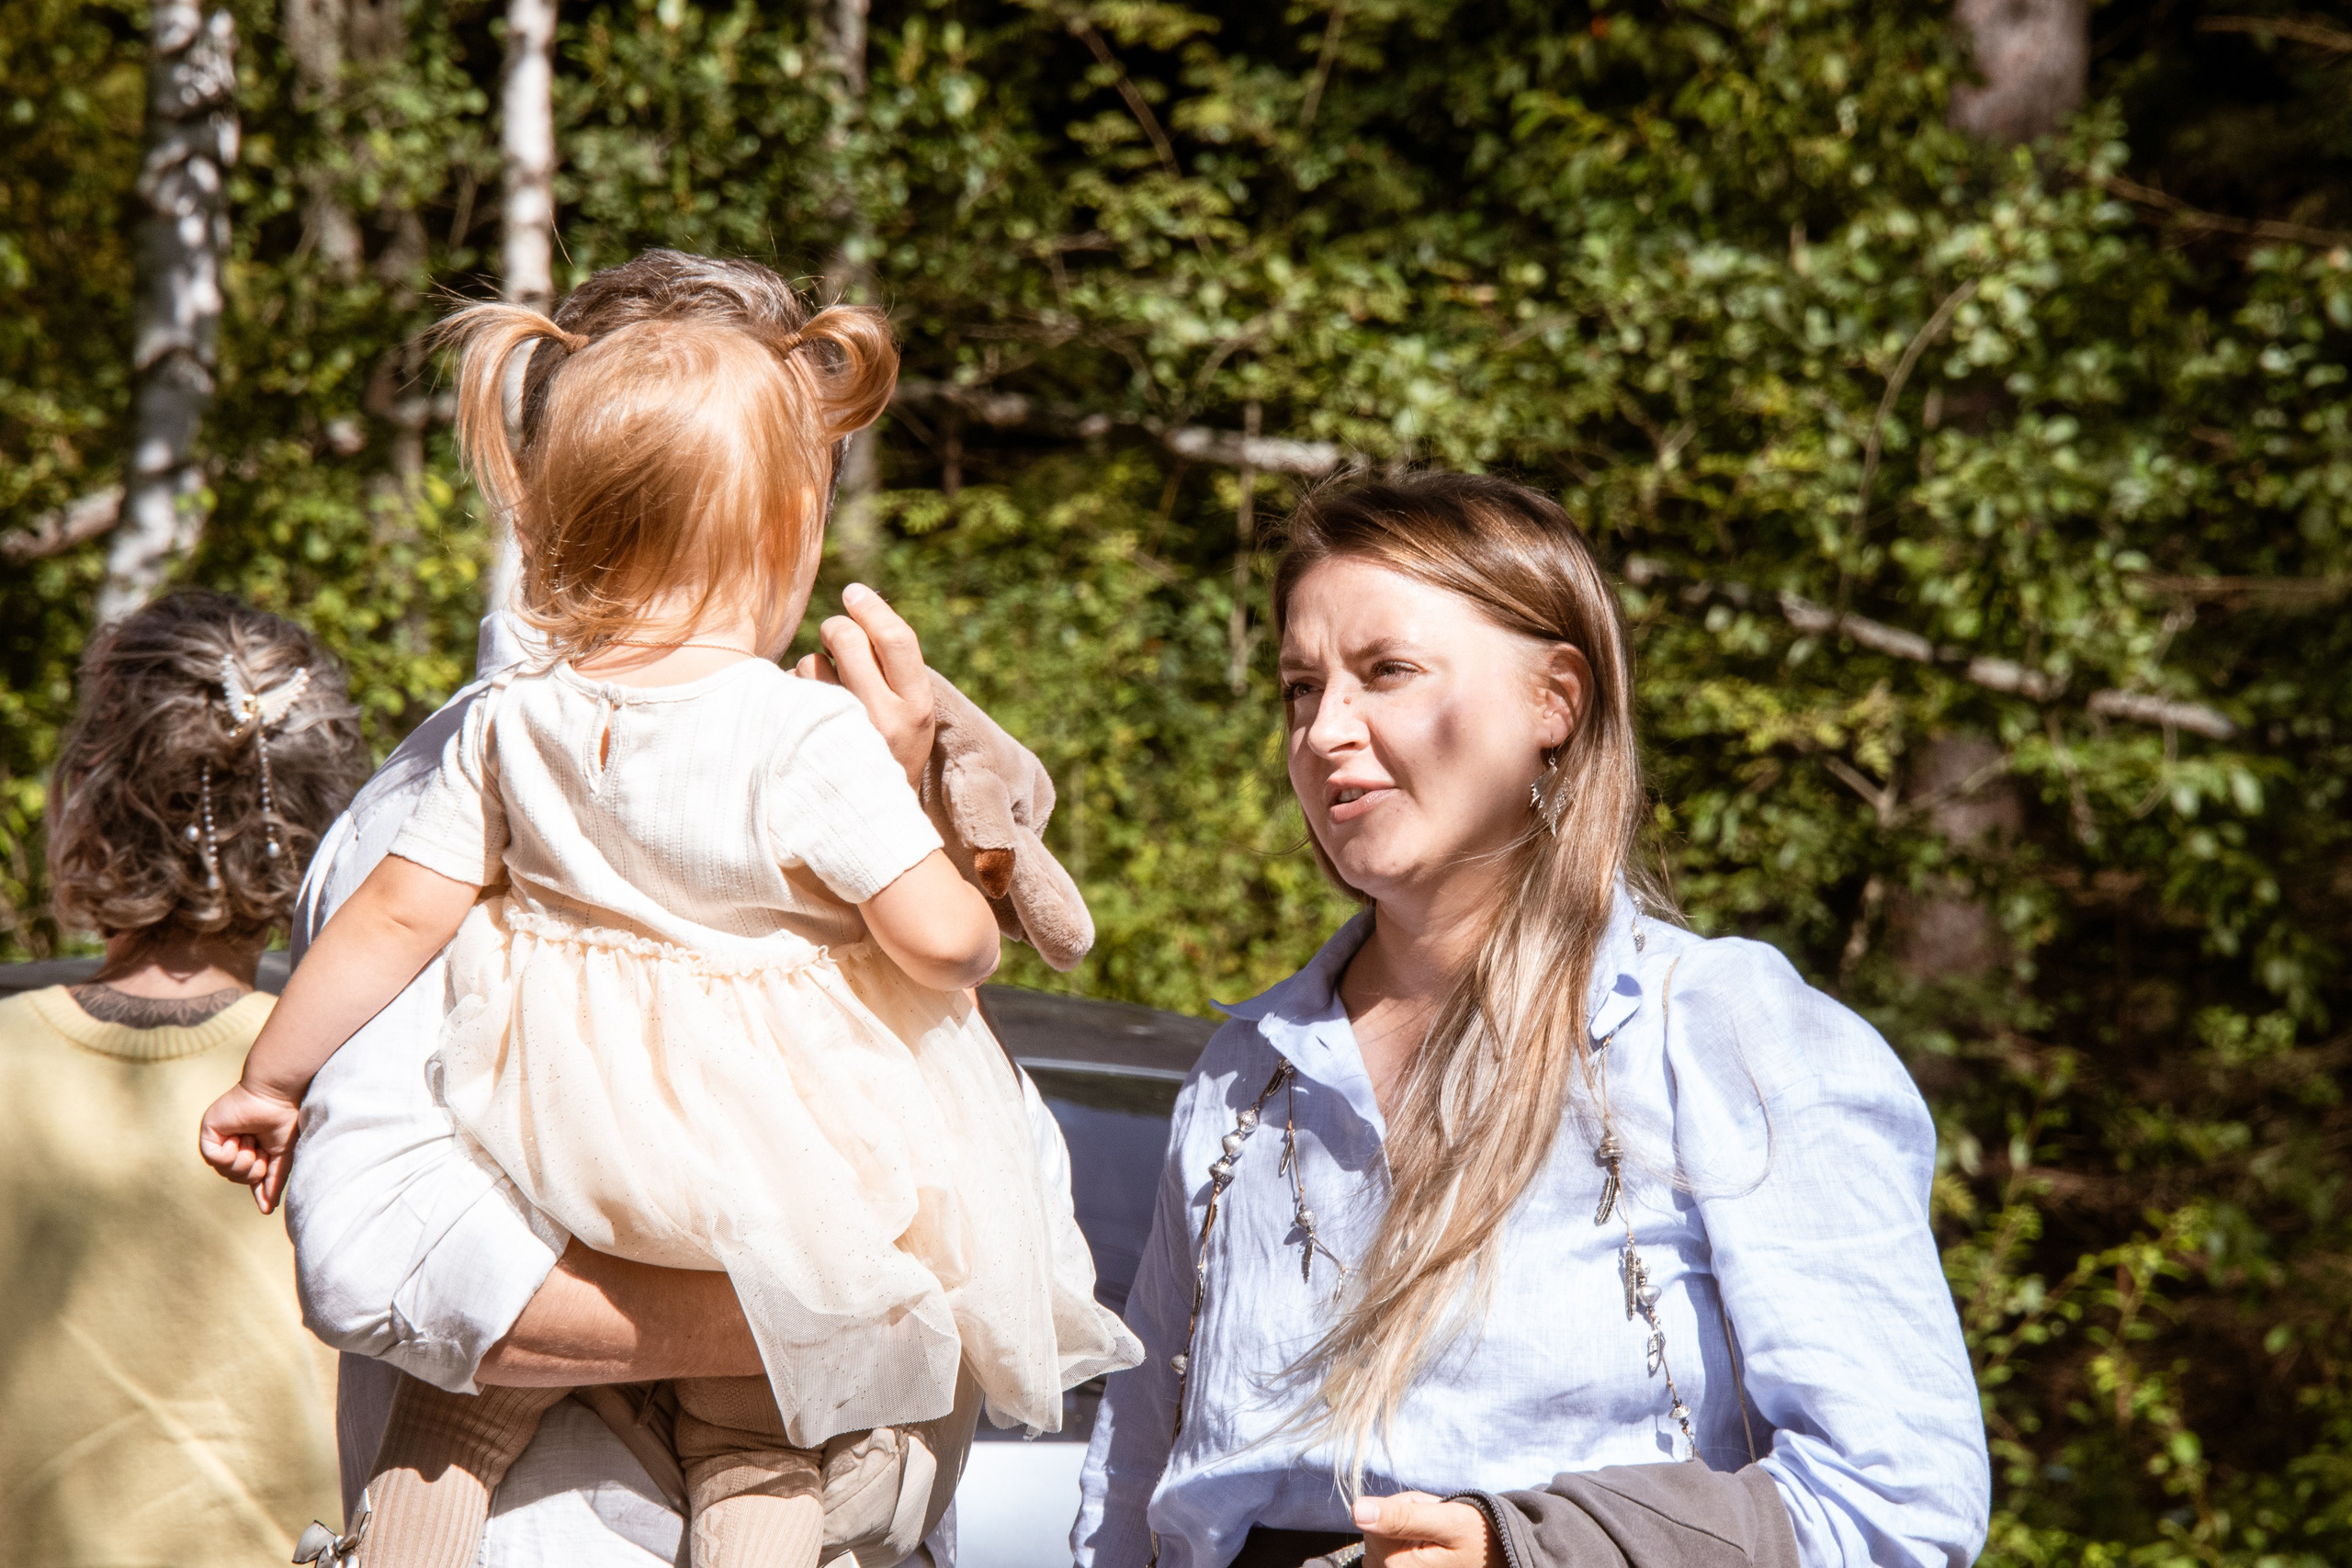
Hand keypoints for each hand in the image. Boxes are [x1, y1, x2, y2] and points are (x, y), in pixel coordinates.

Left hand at [199, 1079, 302, 1214]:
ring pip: (225, 1170)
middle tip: (262, 1149)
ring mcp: (220, 1139)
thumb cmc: (284, 1120)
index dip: (257, 1189)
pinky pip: (213, 1158)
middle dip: (253, 1168)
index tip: (266, 1207)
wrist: (276, 1095)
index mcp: (251, 1149)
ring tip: (251, 1139)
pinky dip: (229, 1153)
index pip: (248, 1177)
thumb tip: (267, 1210)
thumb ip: (273, 1181)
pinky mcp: (208, 1133)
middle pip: (236, 1177)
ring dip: (243, 1159)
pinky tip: (238, 1137)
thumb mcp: (282, 1157)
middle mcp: (233, 1145)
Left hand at [794, 582, 935, 786]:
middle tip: (835, 638)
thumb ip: (895, 667)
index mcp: (918, 708)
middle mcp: (885, 721)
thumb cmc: (891, 750)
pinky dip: (794, 691)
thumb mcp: (911, 712)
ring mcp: (843, 733)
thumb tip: (860, 601)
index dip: (872, 608)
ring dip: (815, 665)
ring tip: (829, 692)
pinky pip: (790, 689)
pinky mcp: (806, 743)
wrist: (873, 819)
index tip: (854, 592)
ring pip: (812, 662)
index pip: (896, 640)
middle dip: (836, 628)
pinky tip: (808, 716)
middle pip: (847, 639)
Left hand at [1354, 1492, 1502, 1567]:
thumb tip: (1357, 1510)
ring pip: (1382, 1541)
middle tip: (1440, 1531)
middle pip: (1378, 1531)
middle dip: (1405, 1522)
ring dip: (1406, 1535)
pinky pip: (1389, 1555)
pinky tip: (1432, 1554)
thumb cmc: (1481, 1541)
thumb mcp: (1448, 1521)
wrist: (1504, 1560)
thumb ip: (1402, 1516)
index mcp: (1396, 1565)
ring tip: (1439, 1543)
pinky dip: (1407, 1548)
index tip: (1434, 1518)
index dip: (1405, 1508)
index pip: (1377, 1517)